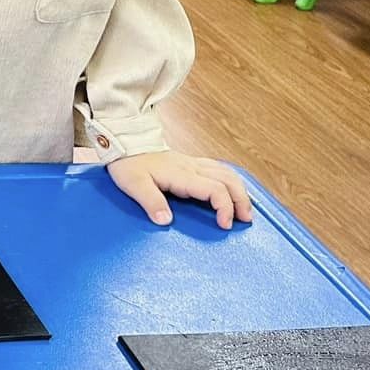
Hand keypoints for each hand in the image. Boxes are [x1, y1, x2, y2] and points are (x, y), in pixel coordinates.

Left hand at [107, 150, 253, 229]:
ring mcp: (193, 164)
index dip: (225, 207)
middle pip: (229, 179)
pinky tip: (232, 190)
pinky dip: (231, 181)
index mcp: (181, 174)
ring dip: (240, 190)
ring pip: (227, 172)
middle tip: (245, 220)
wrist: (123, 145)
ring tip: (244, 209)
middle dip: (242, 200)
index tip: (224, 224)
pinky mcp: (190, 163)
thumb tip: (166, 221)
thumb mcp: (133, 185)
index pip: (215, 189)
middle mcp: (192, 167)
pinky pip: (218, 169)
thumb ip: (150, 202)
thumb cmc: (128, 164)